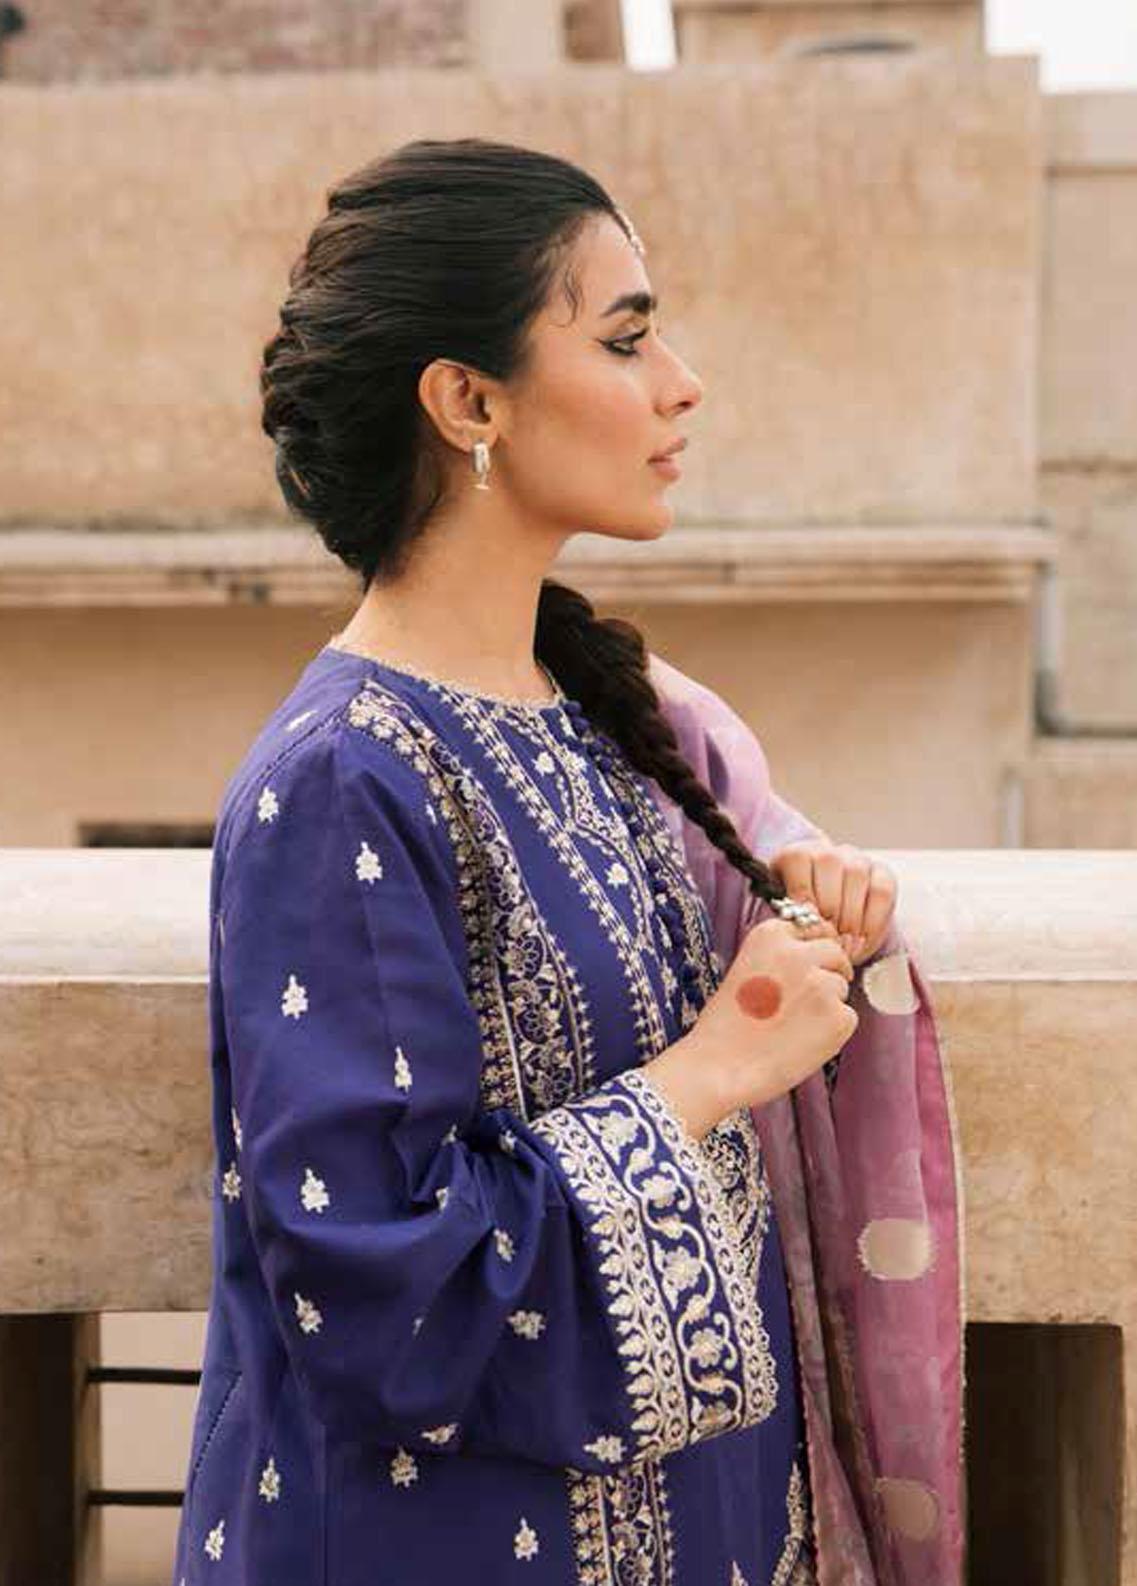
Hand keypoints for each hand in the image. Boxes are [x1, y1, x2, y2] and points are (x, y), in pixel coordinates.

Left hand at [769, 835, 897, 966]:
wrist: (828, 927)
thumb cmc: (802, 923)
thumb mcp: (788, 918)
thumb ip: (791, 914)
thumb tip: (800, 923)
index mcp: (796, 856)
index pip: (799, 860)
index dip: (802, 892)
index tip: (804, 922)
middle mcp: (828, 852)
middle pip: (830, 864)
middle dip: (828, 908)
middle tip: (827, 938)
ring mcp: (857, 860)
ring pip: (857, 875)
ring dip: (850, 915)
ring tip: (844, 943)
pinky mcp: (882, 875)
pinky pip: (882, 891)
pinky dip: (872, 920)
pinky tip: (861, 940)